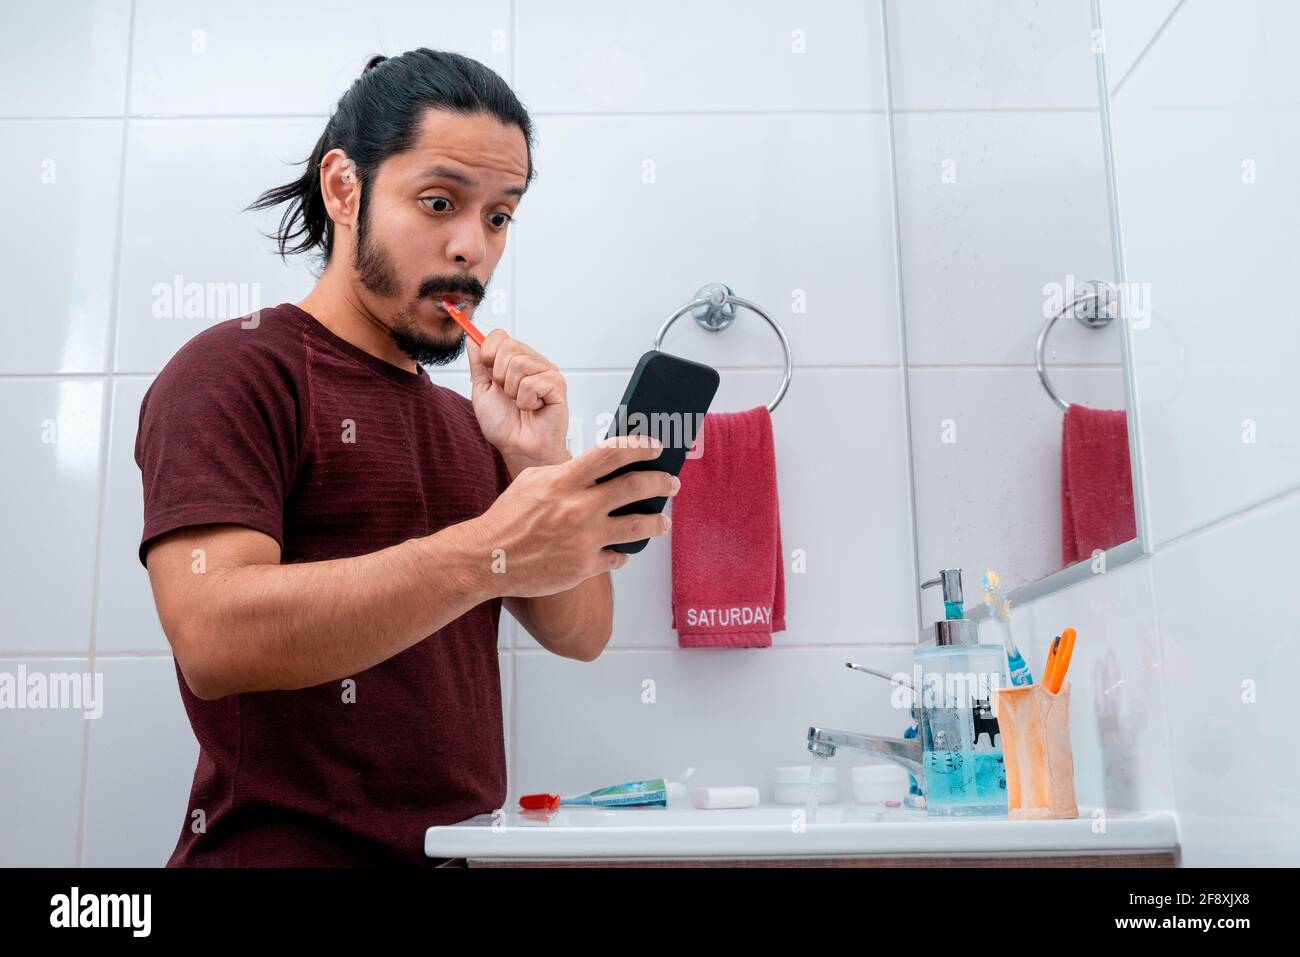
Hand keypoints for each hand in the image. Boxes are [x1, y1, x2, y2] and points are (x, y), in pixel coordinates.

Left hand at [468, 329, 568, 470]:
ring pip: (519, 364)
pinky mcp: (557, 385)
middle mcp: (532, 362)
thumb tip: (471, 339)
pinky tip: (533, 408)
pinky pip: (532, 383)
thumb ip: (478, 364)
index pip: (500, 335)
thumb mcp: (482, 390)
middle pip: (508, 346)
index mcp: (514, 360)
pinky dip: (526, 401)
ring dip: (512, 390)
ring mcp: (547, 372)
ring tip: (520, 403)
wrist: (518, 448)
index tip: (489, 374)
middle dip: (499, 375)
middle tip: (507, 394)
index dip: (488, 352)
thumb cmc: (504, 425)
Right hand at [468, 434, 679, 597]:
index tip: (655, 448)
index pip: (612, 453)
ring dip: (657, 522)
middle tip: (671, 483)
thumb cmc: (508, 518)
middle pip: (636, 486)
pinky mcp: (585, 567)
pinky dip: (622, 553)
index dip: (640, 447)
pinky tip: (621, 550)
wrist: (488, 558)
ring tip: (662, 521)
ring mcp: (584, 539)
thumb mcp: (534, 481)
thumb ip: (567, 471)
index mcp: (564, 480)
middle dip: (661, 482)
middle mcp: (578, 507)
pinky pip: (617, 557)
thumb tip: (598, 465)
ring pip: (638, 526)